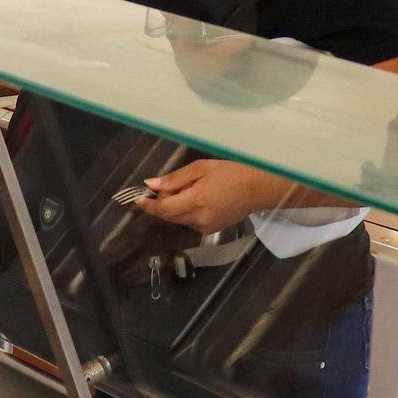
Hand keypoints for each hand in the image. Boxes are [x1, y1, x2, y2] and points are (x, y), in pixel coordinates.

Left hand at [135, 160, 291, 233]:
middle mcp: (199, 218)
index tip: (137, 198)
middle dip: (160, 203)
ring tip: (186, 188)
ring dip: (174, 206)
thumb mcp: (201, 168)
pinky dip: (186, 211)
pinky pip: (190, 221)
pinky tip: (196, 198)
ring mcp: (206, 227)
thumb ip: (175, 179)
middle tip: (161, 187)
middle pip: (169, 215)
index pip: (163, 208)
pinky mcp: (212, 229)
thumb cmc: (232, 172)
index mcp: (195, 201)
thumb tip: (152, 184)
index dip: (148, 204)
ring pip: (179, 219)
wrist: (259, 188)